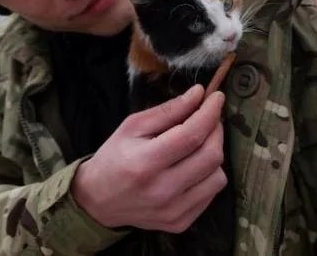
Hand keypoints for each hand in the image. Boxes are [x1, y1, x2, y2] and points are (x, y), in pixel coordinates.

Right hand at [71, 85, 226, 232]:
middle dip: (216, 130)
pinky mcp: (180, 223)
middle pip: (211, 156)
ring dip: (214, 154)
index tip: (217, 97)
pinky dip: (208, 176)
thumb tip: (199, 94)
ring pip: (218, 177)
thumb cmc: (115, 157)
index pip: (192, 135)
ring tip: (199, 145)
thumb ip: (168, 111)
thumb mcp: (132, 126)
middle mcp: (162, 190)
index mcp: (146, 162)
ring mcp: (173, 211)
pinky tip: (192, 167)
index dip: (210, 113)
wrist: (98, 200)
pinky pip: (211, 195)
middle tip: (209, 119)